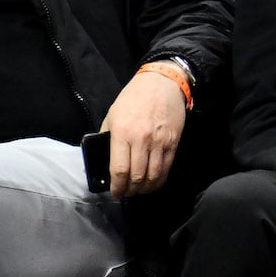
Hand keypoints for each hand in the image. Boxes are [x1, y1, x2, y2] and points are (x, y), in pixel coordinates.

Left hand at [100, 64, 187, 197]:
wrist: (162, 83)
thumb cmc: (133, 98)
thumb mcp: (112, 115)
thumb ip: (106, 138)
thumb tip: (101, 161)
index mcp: (122, 134)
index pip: (119, 170)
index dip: (117, 187)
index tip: (115, 193)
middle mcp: (142, 140)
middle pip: (137, 176)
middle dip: (130, 190)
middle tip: (126, 193)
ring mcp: (160, 142)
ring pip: (154, 175)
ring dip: (146, 188)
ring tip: (140, 190)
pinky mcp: (174, 142)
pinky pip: (167, 167)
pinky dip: (160, 179)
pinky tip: (154, 182)